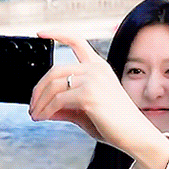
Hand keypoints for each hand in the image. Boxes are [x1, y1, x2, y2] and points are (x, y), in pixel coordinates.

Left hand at [31, 32, 168, 168]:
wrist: (135, 136)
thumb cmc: (116, 125)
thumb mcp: (86, 111)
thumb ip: (66, 107)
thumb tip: (44, 109)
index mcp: (99, 67)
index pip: (77, 41)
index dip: (57, 33)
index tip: (41, 33)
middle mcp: (96, 69)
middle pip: (55, 70)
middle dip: (38, 89)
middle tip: (32, 105)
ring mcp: (93, 80)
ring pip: (53, 86)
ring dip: (39, 102)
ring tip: (35, 115)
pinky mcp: (89, 94)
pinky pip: (57, 100)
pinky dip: (46, 110)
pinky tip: (43, 118)